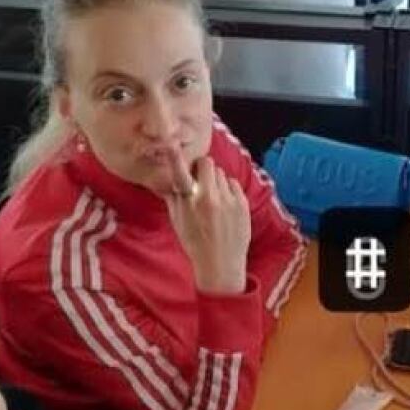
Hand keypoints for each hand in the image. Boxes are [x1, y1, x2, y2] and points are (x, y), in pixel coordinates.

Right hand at [164, 155, 251, 295]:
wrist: (220, 264)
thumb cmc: (195, 243)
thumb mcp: (177, 221)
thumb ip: (173, 196)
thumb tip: (167, 178)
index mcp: (190, 203)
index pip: (180, 174)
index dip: (175, 158)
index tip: (170, 145)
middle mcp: (209, 198)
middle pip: (207, 164)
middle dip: (203, 169)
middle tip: (200, 182)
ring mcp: (228, 200)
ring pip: (221, 173)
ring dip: (216, 180)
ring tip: (213, 199)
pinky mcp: (242, 203)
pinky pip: (233, 183)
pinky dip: (228, 190)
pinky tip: (225, 205)